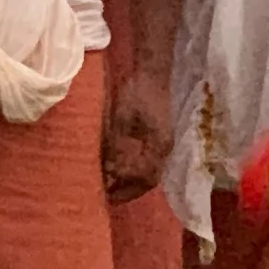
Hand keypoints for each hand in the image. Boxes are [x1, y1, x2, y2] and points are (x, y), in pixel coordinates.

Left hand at [101, 68, 172, 200]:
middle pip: (149, 179)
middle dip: (128, 190)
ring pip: (149, 172)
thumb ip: (118, 146)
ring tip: (110, 186)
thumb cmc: (137, 93)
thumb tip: (110, 171)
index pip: (144, 177)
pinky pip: (147, 162)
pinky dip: (133, 171)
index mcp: (158, 145)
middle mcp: (163, 149)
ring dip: (131, 182)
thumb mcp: (123, 119)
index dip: (125, 189)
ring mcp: (162, 143)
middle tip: (106, 196)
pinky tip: (118, 169)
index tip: (105, 194)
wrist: (151, 72)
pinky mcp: (157, 138)